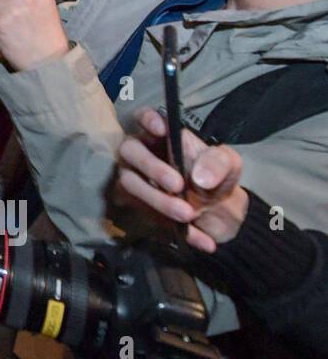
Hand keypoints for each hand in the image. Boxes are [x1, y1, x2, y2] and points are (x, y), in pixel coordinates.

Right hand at [116, 109, 247, 252]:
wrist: (220, 212)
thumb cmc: (217, 176)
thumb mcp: (228, 165)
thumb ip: (217, 163)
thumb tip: (199, 177)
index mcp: (162, 136)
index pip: (143, 117)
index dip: (147, 120)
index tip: (161, 130)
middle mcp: (142, 155)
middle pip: (129, 151)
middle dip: (151, 167)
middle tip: (177, 184)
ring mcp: (136, 180)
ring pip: (131, 185)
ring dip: (158, 200)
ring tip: (188, 214)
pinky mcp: (139, 207)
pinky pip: (147, 216)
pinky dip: (178, 230)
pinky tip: (204, 241)